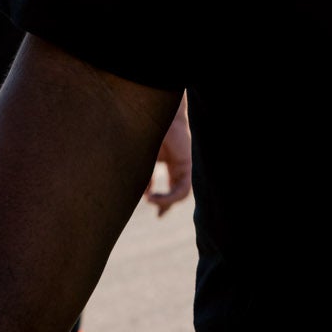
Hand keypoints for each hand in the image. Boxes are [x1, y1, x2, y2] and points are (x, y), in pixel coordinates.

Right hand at [146, 93, 192, 217]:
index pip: (171, 183)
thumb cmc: (146, 133)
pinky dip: (169, 197)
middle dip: (168, 204)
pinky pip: (183, 189)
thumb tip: (145, 194)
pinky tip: (154, 197)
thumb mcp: (143, 161)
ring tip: (150, 200)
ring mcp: (185, 164)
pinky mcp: (188, 165)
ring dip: (166, 201)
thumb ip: (145, 177)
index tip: (155, 210)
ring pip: (182, 192)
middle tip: (159, 214)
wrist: (153, 117)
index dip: (163, 199)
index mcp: (170, 160)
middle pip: (179, 190)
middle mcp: (179, 163)